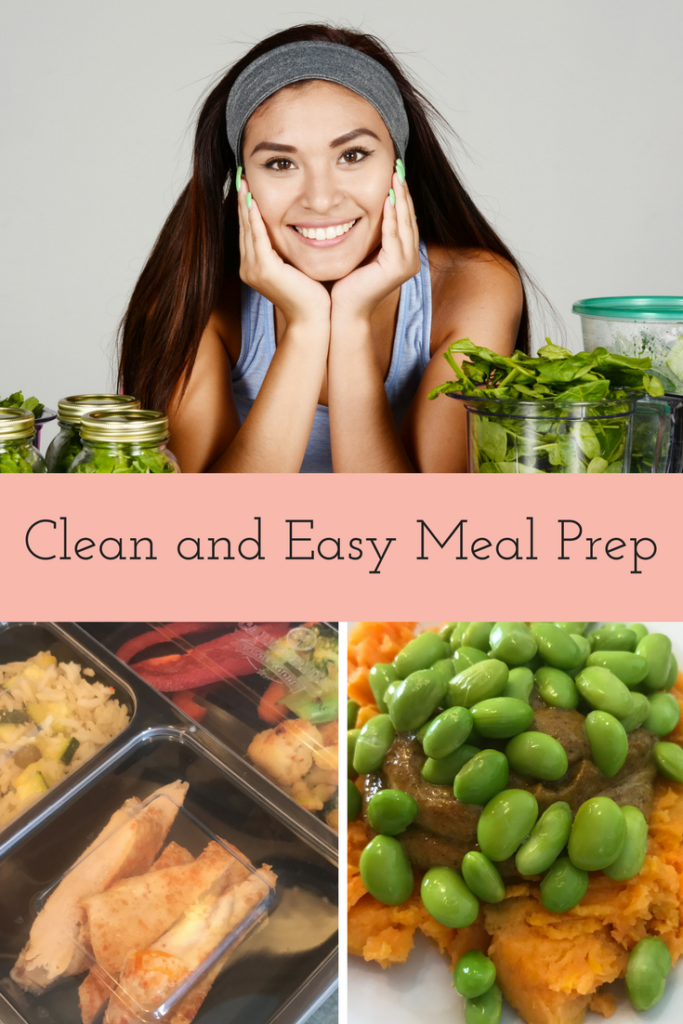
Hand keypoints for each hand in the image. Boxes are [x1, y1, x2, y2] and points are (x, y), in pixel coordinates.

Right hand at [238, 178, 330, 326]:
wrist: (313, 319)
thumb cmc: (311, 296)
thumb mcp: (296, 267)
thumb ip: (288, 251)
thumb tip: (294, 231)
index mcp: (255, 267)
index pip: (249, 231)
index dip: (247, 208)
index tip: (248, 185)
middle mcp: (249, 268)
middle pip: (244, 227)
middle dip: (243, 200)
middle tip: (241, 175)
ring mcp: (254, 269)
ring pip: (248, 229)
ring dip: (245, 203)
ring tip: (243, 181)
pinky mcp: (265, 270)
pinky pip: (258, 237)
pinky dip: (255, 218)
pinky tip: (253, 200)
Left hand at [330, 170, 420, 321]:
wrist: (344, 310)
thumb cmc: (347, 283)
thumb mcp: (362, 251)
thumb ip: (370, 234)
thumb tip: (365, 208)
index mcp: (404, 255)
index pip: (404, 219)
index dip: (401, 195)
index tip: (394, 172)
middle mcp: (411, 259)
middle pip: (408, 217)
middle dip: (403, 191)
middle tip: (398, 166)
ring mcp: (407, 264)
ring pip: (404, 223)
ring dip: (400, 198)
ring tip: (396, 175)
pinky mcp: (397, 267)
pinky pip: (394, 235)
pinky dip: (391, 216)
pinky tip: (387, 198)